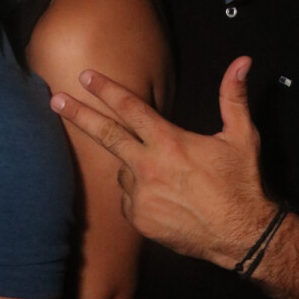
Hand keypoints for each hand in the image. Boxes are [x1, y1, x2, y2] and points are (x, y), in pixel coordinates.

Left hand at [51, 56, 273, 267]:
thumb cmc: (242, 184)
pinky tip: (165, 198)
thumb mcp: (242, 137)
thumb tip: (242, 62)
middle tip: (55, 100)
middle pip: (105, 135)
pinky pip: (129, 199)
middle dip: (78, 115)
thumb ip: (234, 97)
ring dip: (134, 167)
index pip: (130, 108)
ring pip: (123, 171)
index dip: (106, 90)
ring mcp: (140, 196)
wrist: (242, 236)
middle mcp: (148, 167)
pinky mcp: (140, 220)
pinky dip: (139, 193)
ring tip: (168, 178)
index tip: (85, 76)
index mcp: (169, 143)